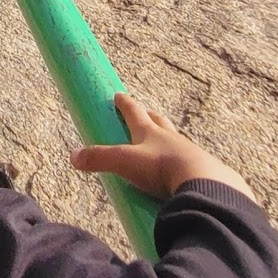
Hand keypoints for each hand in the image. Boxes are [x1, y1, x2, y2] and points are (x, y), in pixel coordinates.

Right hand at [71, 93, 255, 201]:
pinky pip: (189, 162)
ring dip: (167, 139)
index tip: (118, 95)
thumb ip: (99, 159)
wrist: (204, 183)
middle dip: (149, 116)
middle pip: (158, 121)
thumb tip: (73, 157)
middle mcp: (170, 137)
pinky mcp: (202, 169)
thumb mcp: (125, 163)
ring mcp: (188, 152)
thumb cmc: (162, 168)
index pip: (134, 112)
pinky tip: (181, 172)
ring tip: (163, 143)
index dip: (125, 103)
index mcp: (150, 131)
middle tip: (144, 113)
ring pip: (175, 140)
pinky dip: (182, 163)